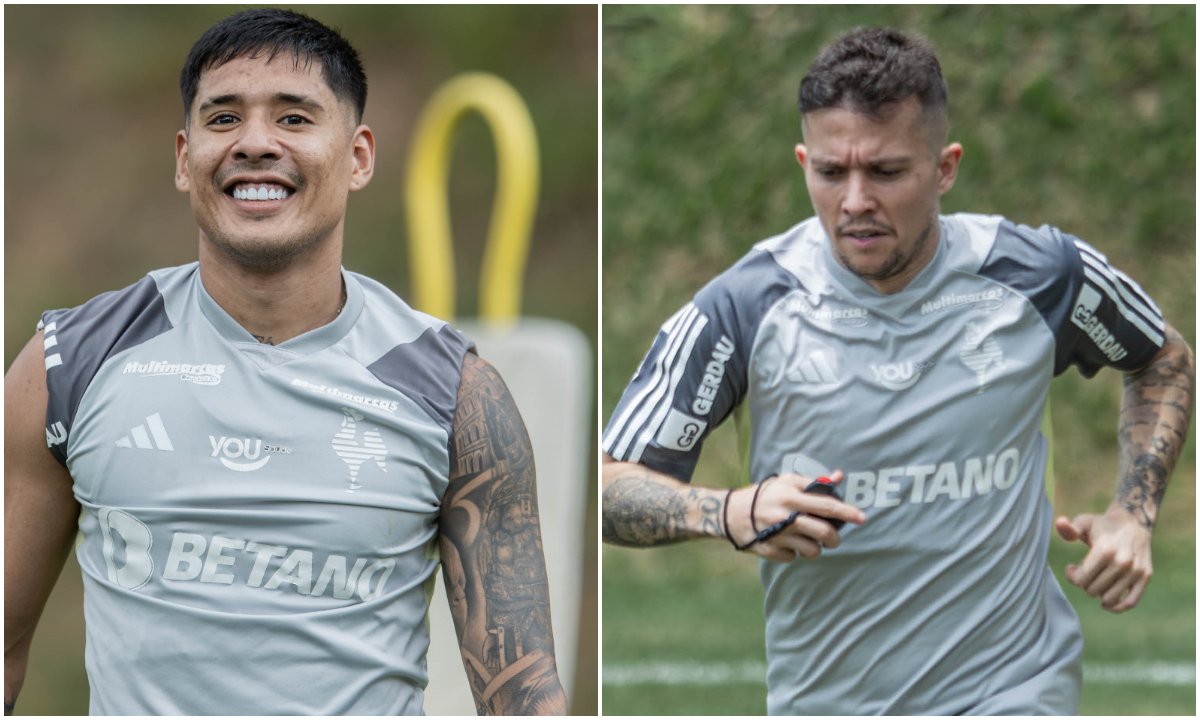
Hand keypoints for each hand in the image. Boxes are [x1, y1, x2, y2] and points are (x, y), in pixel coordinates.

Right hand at [725, 471, 865, 561]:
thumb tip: (839, 477)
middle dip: (835, 538)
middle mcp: (785, 517)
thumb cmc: (766, 494)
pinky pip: (794, 558)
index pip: (826, 505)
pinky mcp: (769, 552)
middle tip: (833, 538)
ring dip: (816, 548)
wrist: (731, 513)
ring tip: (809, 540)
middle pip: (824, 533)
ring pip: (812, 551)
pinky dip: (795, 553)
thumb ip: (813, 482)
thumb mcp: (787, 482)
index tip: (862, 518)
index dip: (847, 512)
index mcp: (791, 497)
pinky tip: (788, 544)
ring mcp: (777, 536)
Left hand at [1055, 506, 1152, 612]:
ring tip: (1097, 580)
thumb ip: (1069, 528)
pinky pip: (1131, 602)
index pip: (1081, 580)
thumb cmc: (1103, 524)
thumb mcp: (1084, 522)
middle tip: (1086, 571)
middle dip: (1085, 583)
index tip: (1072, 567)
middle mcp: (1122, 562)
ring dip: (1099, 593)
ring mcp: (1135, 571)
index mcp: (1105, 550)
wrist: (1134, 520)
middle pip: (1093, 590)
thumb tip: (1060, 524)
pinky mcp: (1145, 576)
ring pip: (1109, 598)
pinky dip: (1117, 607)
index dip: (1072, 576)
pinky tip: (1106, 603)